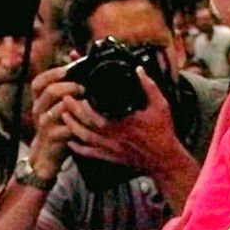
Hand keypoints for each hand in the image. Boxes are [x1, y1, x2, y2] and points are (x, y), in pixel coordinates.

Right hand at [27, 66, 81, 178]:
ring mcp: (44, 123)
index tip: (65, 70)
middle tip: (83, 88)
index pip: (38, 82)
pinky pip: (68, 126)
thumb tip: (75, 61)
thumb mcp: (56, 106)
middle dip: (70, 87)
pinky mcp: (52, 136)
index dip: (51, 74)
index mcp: (39, 100)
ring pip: (60, 108)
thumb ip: (64, 87)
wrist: (47, 154)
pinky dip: (80, 122)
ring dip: (77, 104)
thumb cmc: (57, 127)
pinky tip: (87, 121)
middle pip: (51, 91)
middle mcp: (39, 110)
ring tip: (87, 103)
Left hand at [62, 68, 184, 170]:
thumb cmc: (162, 132)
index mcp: (123, 122)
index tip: (78, 92)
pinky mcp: (111, 157)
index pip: (97, 113)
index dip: (84, 103)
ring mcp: (110, 148)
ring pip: (85, 137)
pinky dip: (79, 149)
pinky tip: (70, 142)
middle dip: (73, 111)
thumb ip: (149, 87)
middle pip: (86, 123)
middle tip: (65, 99)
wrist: (164, 159)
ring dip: (72, 126)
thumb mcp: (160, 106)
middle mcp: (113, 136)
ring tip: (64, 115)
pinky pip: (90, 154)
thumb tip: (139, 70)